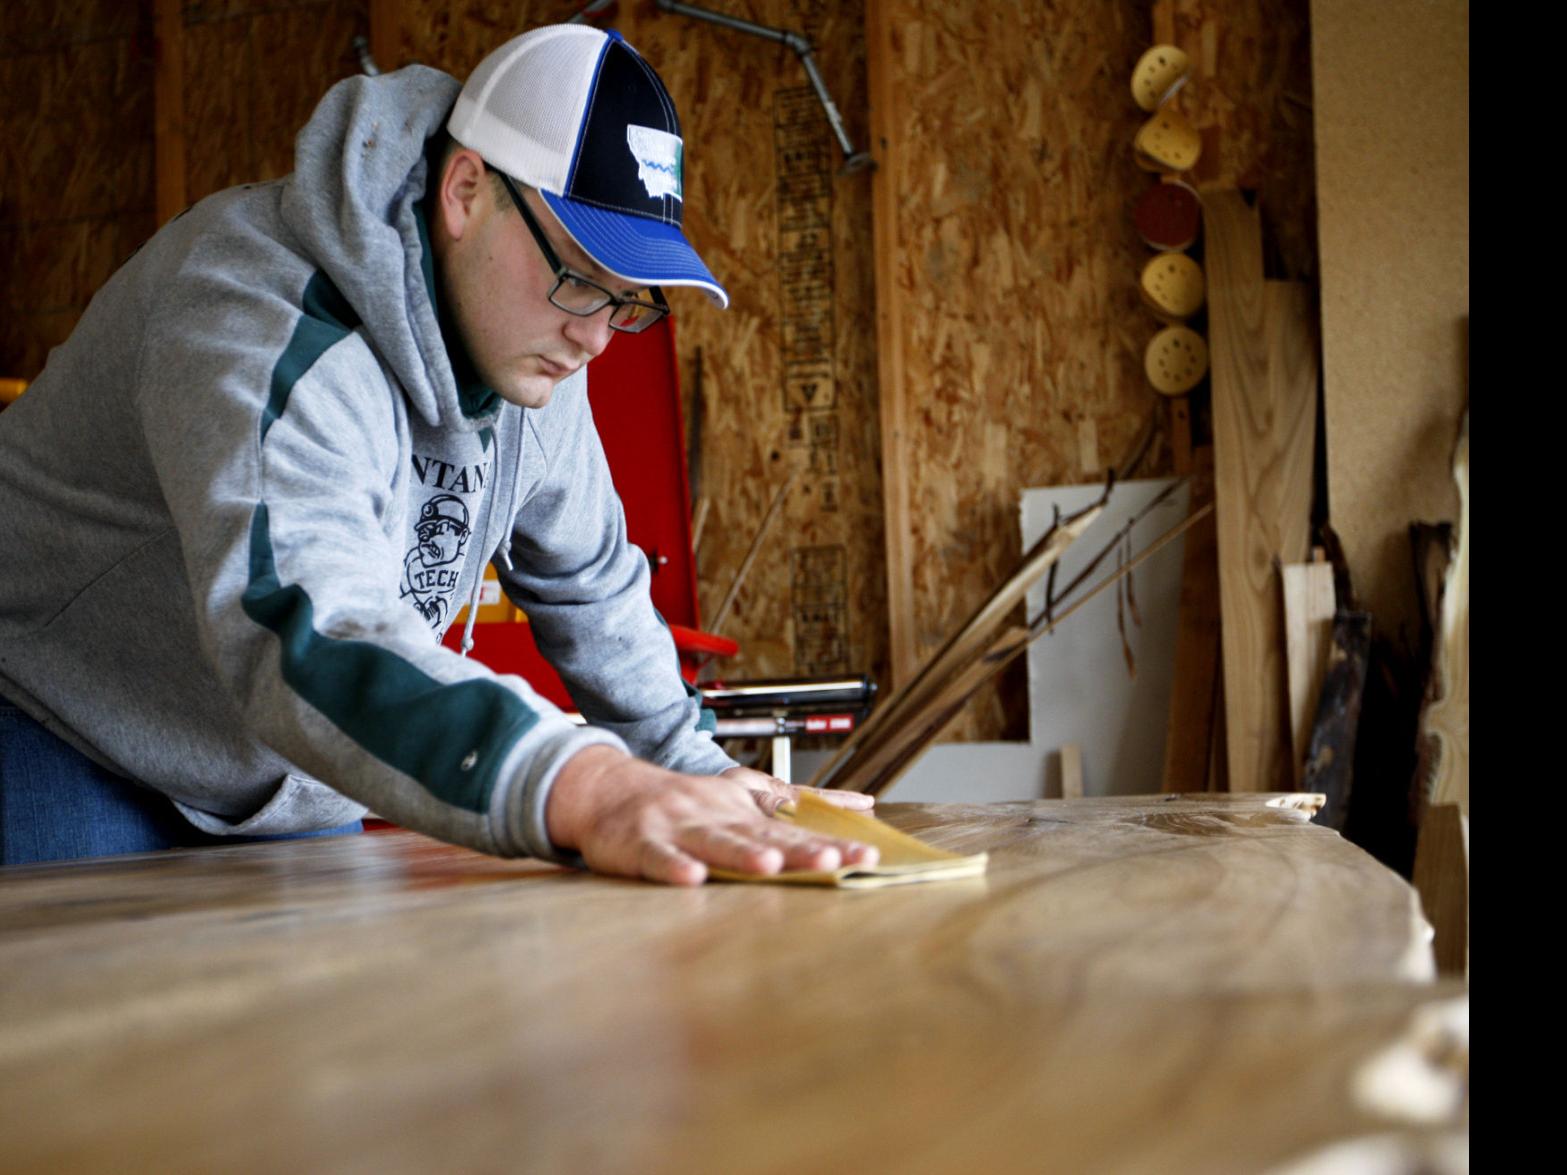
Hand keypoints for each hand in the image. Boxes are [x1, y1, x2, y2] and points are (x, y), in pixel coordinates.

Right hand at [545, 746, 879, 885]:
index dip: (829, 841)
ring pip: (715, 843)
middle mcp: (714, 816)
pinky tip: (692, 878)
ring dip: (743, 855)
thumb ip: (791, 801)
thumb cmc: (680, 801)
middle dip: (799, 850)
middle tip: (836, 861)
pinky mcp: (641, 845)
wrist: (607, 790)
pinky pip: (659, 858)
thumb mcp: (735, 793)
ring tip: (771, 866)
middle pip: (762, 836)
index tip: (867, 855)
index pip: (792, 829)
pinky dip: (675, 867)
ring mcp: (678, 828)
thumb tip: (854, 803)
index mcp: (739, 810)